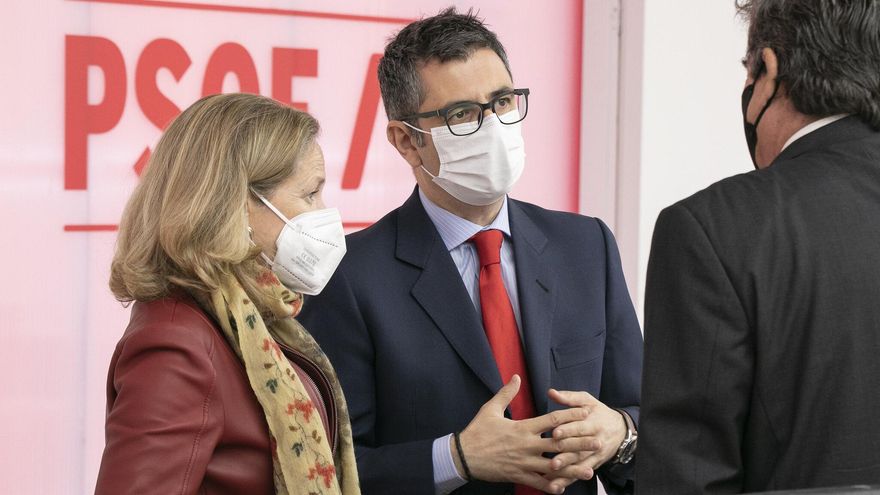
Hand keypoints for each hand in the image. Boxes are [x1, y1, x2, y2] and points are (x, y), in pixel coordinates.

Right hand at [455, 375, 591, 493]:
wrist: (463, 456)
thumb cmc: (477, 431)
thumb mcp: (490, 408)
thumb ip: (506, 393)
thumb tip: (515, 377)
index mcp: (523, 428)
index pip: (552, 420)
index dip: (570, 415)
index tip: (585, 412)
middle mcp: (527, 446)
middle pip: (559, 444)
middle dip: (580, 442)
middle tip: (598, 441)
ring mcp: (524, 463)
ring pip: (554, 467)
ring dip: (573, 469)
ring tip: (590, 471)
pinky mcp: (518, 476)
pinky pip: (538, 483)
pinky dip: (551, 486)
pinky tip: (564, 489)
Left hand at [546, 389, 626, 472]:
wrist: (621, 430)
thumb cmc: (599, 412)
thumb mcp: (587, 401)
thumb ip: (569, 398)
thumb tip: (551, 392)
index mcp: (594, 422)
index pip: (580, 427)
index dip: (568, 430)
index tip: (554, 433)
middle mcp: (596, 440)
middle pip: (580, 449)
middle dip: (566, 455)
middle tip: (552, 462)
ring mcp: (595, 454)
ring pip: (580, 463)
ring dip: (567, 471)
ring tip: (552, 475)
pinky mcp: (594, 465)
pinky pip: (580, 473)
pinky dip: (568, 480)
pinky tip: (555, 486)